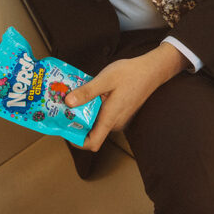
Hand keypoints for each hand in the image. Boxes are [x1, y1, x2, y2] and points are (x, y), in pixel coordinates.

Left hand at [65, 43, 188, 151]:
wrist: (152, 70)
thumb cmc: (131, 74)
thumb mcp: (106, 79)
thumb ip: (87, 92)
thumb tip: (68, 102)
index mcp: (110, 118)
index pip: (92, 143)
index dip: (76, 140)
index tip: (64, 128)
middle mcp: (115, 123)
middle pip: (91, 132)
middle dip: (75, 122)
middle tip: (62, 107)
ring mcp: (119, 118)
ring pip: (96, 122)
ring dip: (84, 113)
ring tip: (73, 97)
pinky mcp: (120, 112)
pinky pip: (103, 115)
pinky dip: (93, 107)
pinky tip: (88, 93)